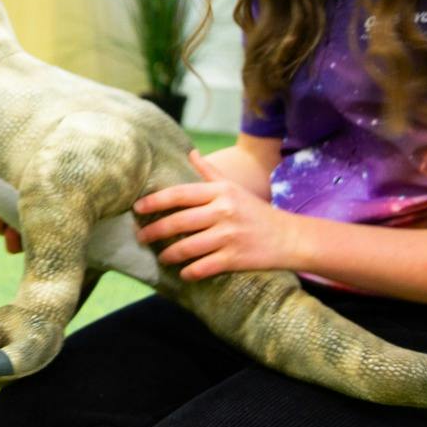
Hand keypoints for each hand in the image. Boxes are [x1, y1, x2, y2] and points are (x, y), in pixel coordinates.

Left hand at [133, 150, 300, 279]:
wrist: (290, 238)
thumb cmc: (256, 212)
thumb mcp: (234, 188)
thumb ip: (210, 173)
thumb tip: (190, 152)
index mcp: (220, 192)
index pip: (180, 194)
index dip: (155, 201)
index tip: (136, 208)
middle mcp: (223, 211)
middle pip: (178, 221)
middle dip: (154, 231)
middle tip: (140, 237)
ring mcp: (229, 235)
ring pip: (188, 246)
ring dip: (170, 254)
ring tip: (162, 257)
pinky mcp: (235, 258)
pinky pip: (204, 266)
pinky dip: (190, 271)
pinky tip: (183, 273)